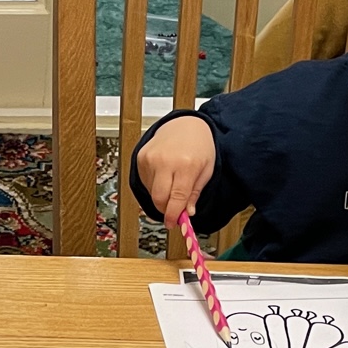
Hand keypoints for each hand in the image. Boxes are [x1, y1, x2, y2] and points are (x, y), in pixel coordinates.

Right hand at [135, 116, 217, 230]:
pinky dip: (154, 185)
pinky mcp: (141, 158)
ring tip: (173, 183)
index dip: (173, 215)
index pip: (176, 199)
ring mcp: (151, 159)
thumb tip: (187, 213)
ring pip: (151, 192)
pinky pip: (145, 182)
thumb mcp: (206, 170)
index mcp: (187, 165)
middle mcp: (166, 161)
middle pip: (159, 199)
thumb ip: (195, 193)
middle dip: (165, 210)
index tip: (173, 224)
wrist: (185, 124)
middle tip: (173, 211)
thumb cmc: (199, 146)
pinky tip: (164, 175)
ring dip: (161, 196)